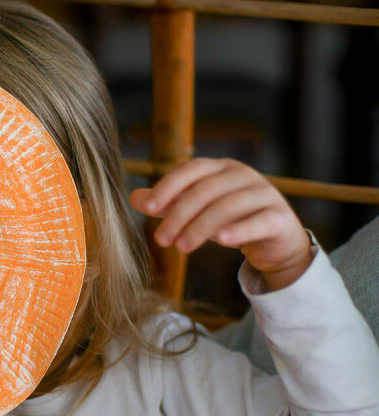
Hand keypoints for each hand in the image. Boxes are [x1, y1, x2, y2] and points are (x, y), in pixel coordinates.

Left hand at [130, 158, 312, 290]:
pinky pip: (259, 221)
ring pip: (229, 206)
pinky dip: (239, 230)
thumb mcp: (195, 211)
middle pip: (206, 190)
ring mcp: (264, 194)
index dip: (169, 186)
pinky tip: (222, 241)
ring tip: (182, 247)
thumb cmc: (229, 219)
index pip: (191, 169)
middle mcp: (242, 175)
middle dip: (180, 215)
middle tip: (162, 240)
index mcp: (220, 168)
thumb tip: (134, 198)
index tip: (150, 208)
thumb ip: (167, 204)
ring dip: (202, 227)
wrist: (274, 240)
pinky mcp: (280, 217)